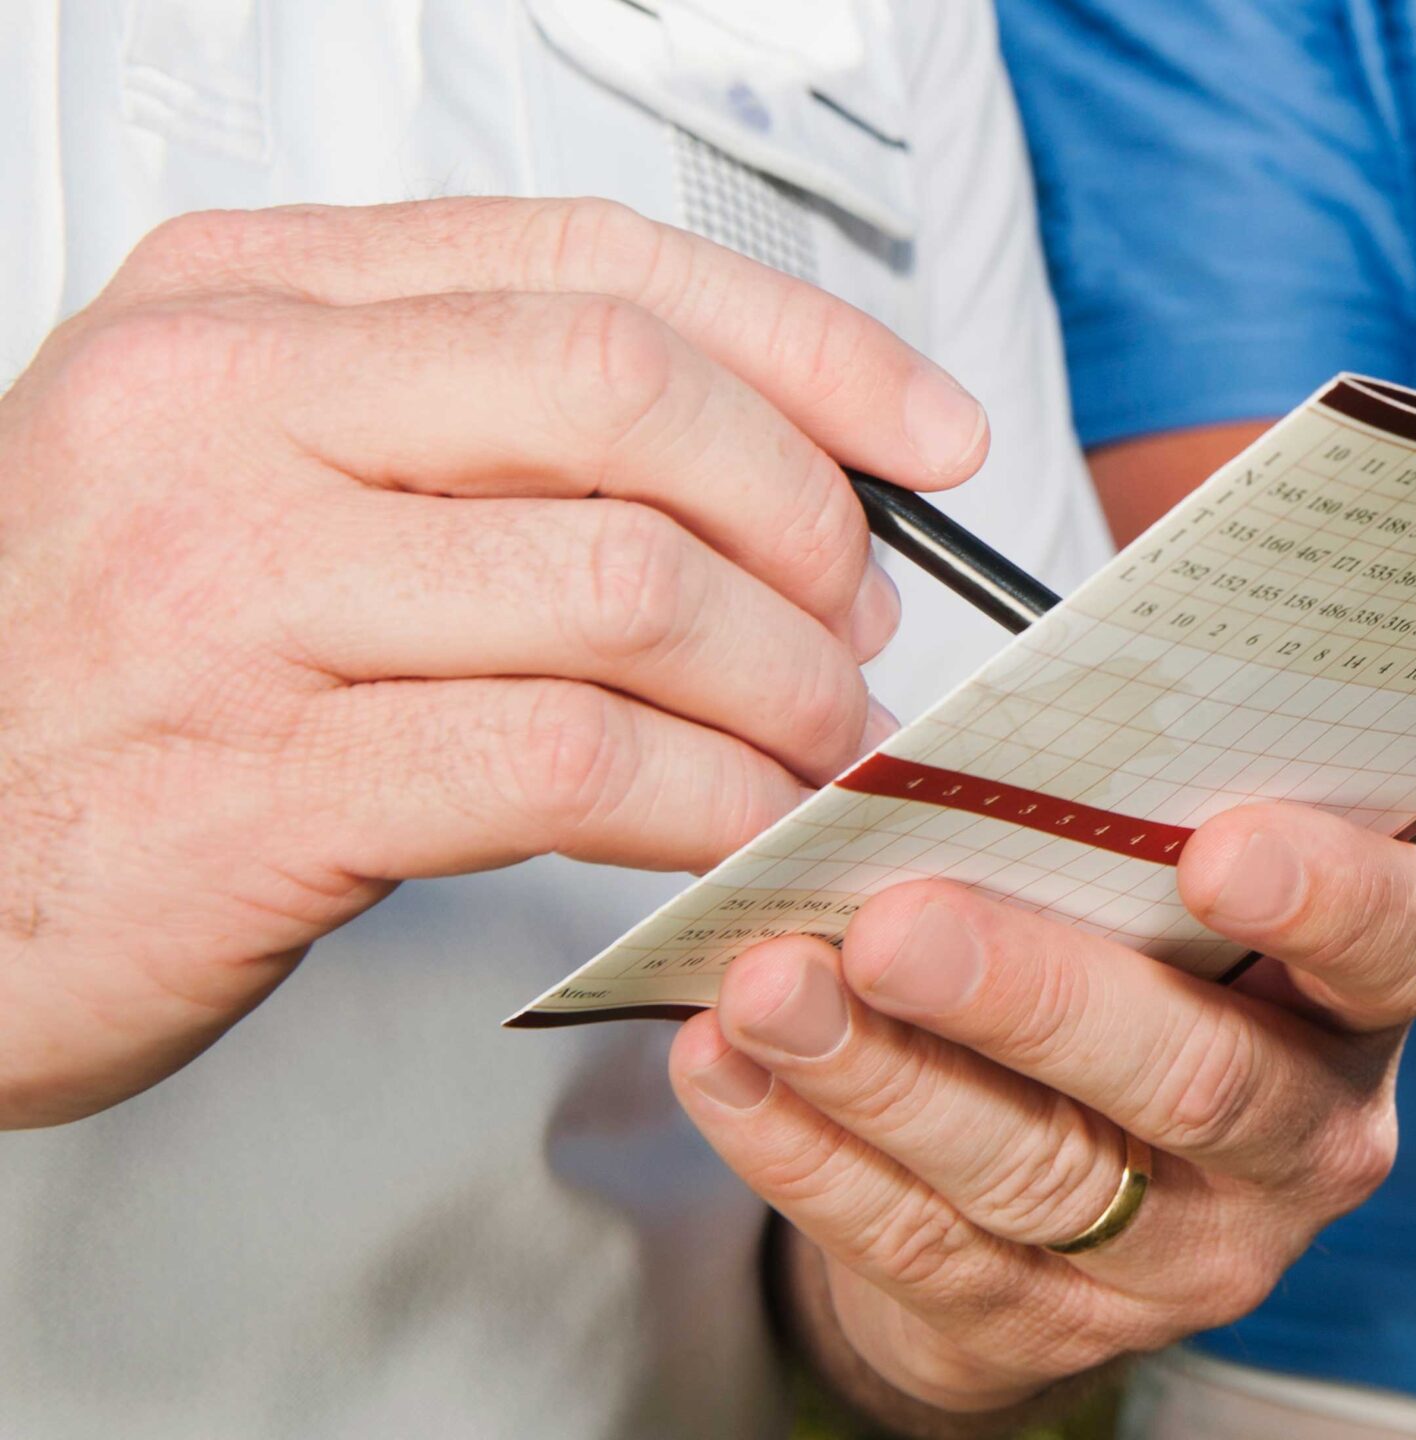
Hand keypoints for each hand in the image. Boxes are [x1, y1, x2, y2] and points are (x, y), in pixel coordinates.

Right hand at [0, 199, 988, 1127]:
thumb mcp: (244, 478)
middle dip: (804, 517)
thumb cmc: (94, 679)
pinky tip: (736, 829)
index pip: (596, 263)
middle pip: (633, 394)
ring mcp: (232, 591)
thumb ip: (465, 432)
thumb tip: (764, 460)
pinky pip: (575, 762)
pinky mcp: (261, 784)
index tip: (926, 433)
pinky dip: (707, 800)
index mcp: (241, 304)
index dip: (807, 348)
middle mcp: (223, 410)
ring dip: (779, 682)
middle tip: (852, 623)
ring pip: (630, 584)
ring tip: (811, 742)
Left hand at [668, 803, 1415, 1417]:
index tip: (1218, 847)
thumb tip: (984, 725)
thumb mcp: (1163, 894)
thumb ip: (1124, 826)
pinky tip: (732, 1067)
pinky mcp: (1049, 1328)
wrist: (1072, 1195)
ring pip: (1034, 1173)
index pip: (1396, 946)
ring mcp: (1185, 1255)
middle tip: (898, 927)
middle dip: (1034, 997)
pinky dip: (806, 1151)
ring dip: (883, 1074)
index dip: (1324, 900)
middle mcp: (1300, 1140)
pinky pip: (916, 1245)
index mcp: (1354, 999)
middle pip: (1194, 1080)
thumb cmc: (1127, 966)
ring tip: (773, 985)